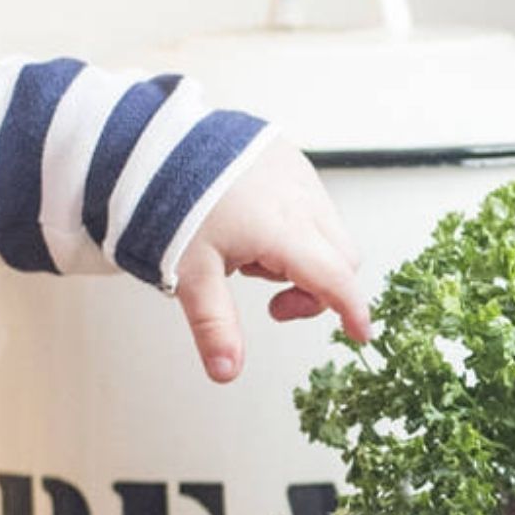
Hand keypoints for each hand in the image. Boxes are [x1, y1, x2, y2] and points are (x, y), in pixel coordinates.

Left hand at [173, 141, 370, 383]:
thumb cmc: (172, 203)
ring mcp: (300, 175)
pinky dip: (297, 226)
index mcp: (284, 229)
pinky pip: (313, 202)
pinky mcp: (291, 158)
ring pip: (328, 232)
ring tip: (251, 255)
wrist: (154, 142)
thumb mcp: (188, 274)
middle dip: (317, 289)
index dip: (352, 311)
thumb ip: (214, 326)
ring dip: (304, 256)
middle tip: (273, 303)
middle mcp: (303, 199)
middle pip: (341, 259)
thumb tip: (227, 372)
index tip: (361, 334)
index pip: (336, 279)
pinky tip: (255, 226)